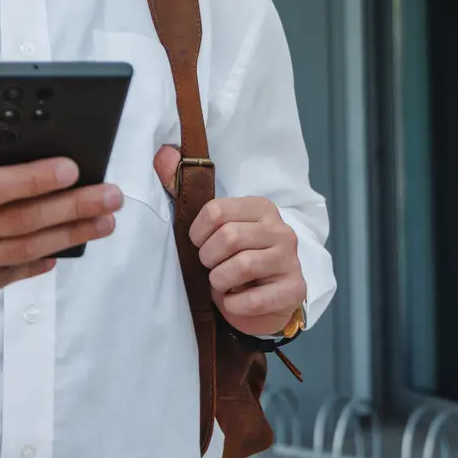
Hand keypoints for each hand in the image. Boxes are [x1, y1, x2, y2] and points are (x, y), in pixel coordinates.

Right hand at [0, 139, 123, 361]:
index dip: (32, 177)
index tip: (71, 167)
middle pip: (16, 220)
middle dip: (70, 206)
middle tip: (110, 195)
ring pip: (21, 251)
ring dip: (68, 235)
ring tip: (103, 222)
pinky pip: (8, 277)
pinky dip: (39, 264)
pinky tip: (66, 250)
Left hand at [154, 145, 306, 338]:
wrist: (267, 298)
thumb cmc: (234, 257)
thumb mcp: (212, 225)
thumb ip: (184, 188)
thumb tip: (163, 153)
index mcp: (260, 208)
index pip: (216, 210)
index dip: (197, 232)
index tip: (198, 244)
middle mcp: (280, 230)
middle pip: (228, 237)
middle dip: (208, 258)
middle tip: (210, 267)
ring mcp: (291, 260)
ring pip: (242, 266)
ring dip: (220, 281)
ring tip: (221, 283)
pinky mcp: (294, 290)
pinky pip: (254, 299)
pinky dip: (234, 305)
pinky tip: (234, 300)